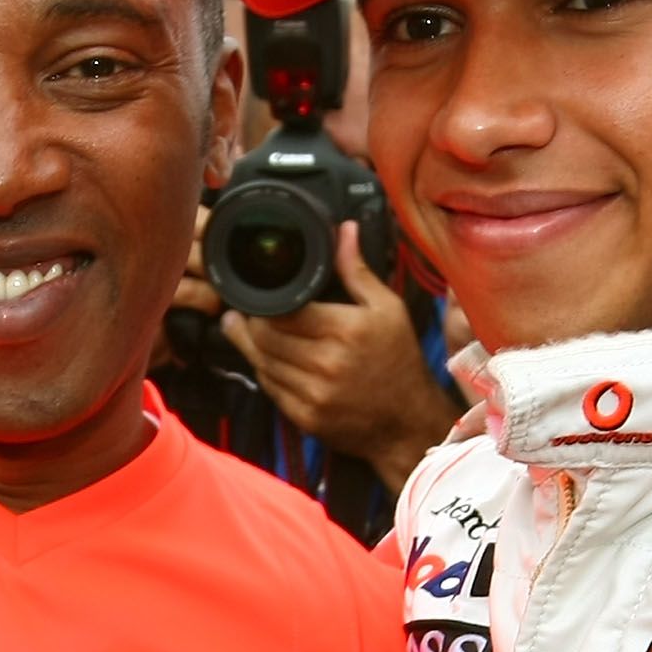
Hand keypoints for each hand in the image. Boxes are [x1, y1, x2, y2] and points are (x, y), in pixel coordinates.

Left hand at [222, 224, 459, 487]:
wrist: (407, 421)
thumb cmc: (399, 360)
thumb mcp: (388, 308)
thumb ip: (357, 270)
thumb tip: (344, 230)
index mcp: (345, 330)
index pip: (282, 312)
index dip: (262, 303)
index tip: (258, 295)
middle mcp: (327, 364)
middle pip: (265, 338)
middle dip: (249, 323)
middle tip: (244, 312)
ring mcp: (315, 395)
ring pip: (262, 363)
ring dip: (251, 347)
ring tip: (247, 331)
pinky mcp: (306, 417)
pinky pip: (270, 389)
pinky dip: (265, 372)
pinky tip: (269, 360)